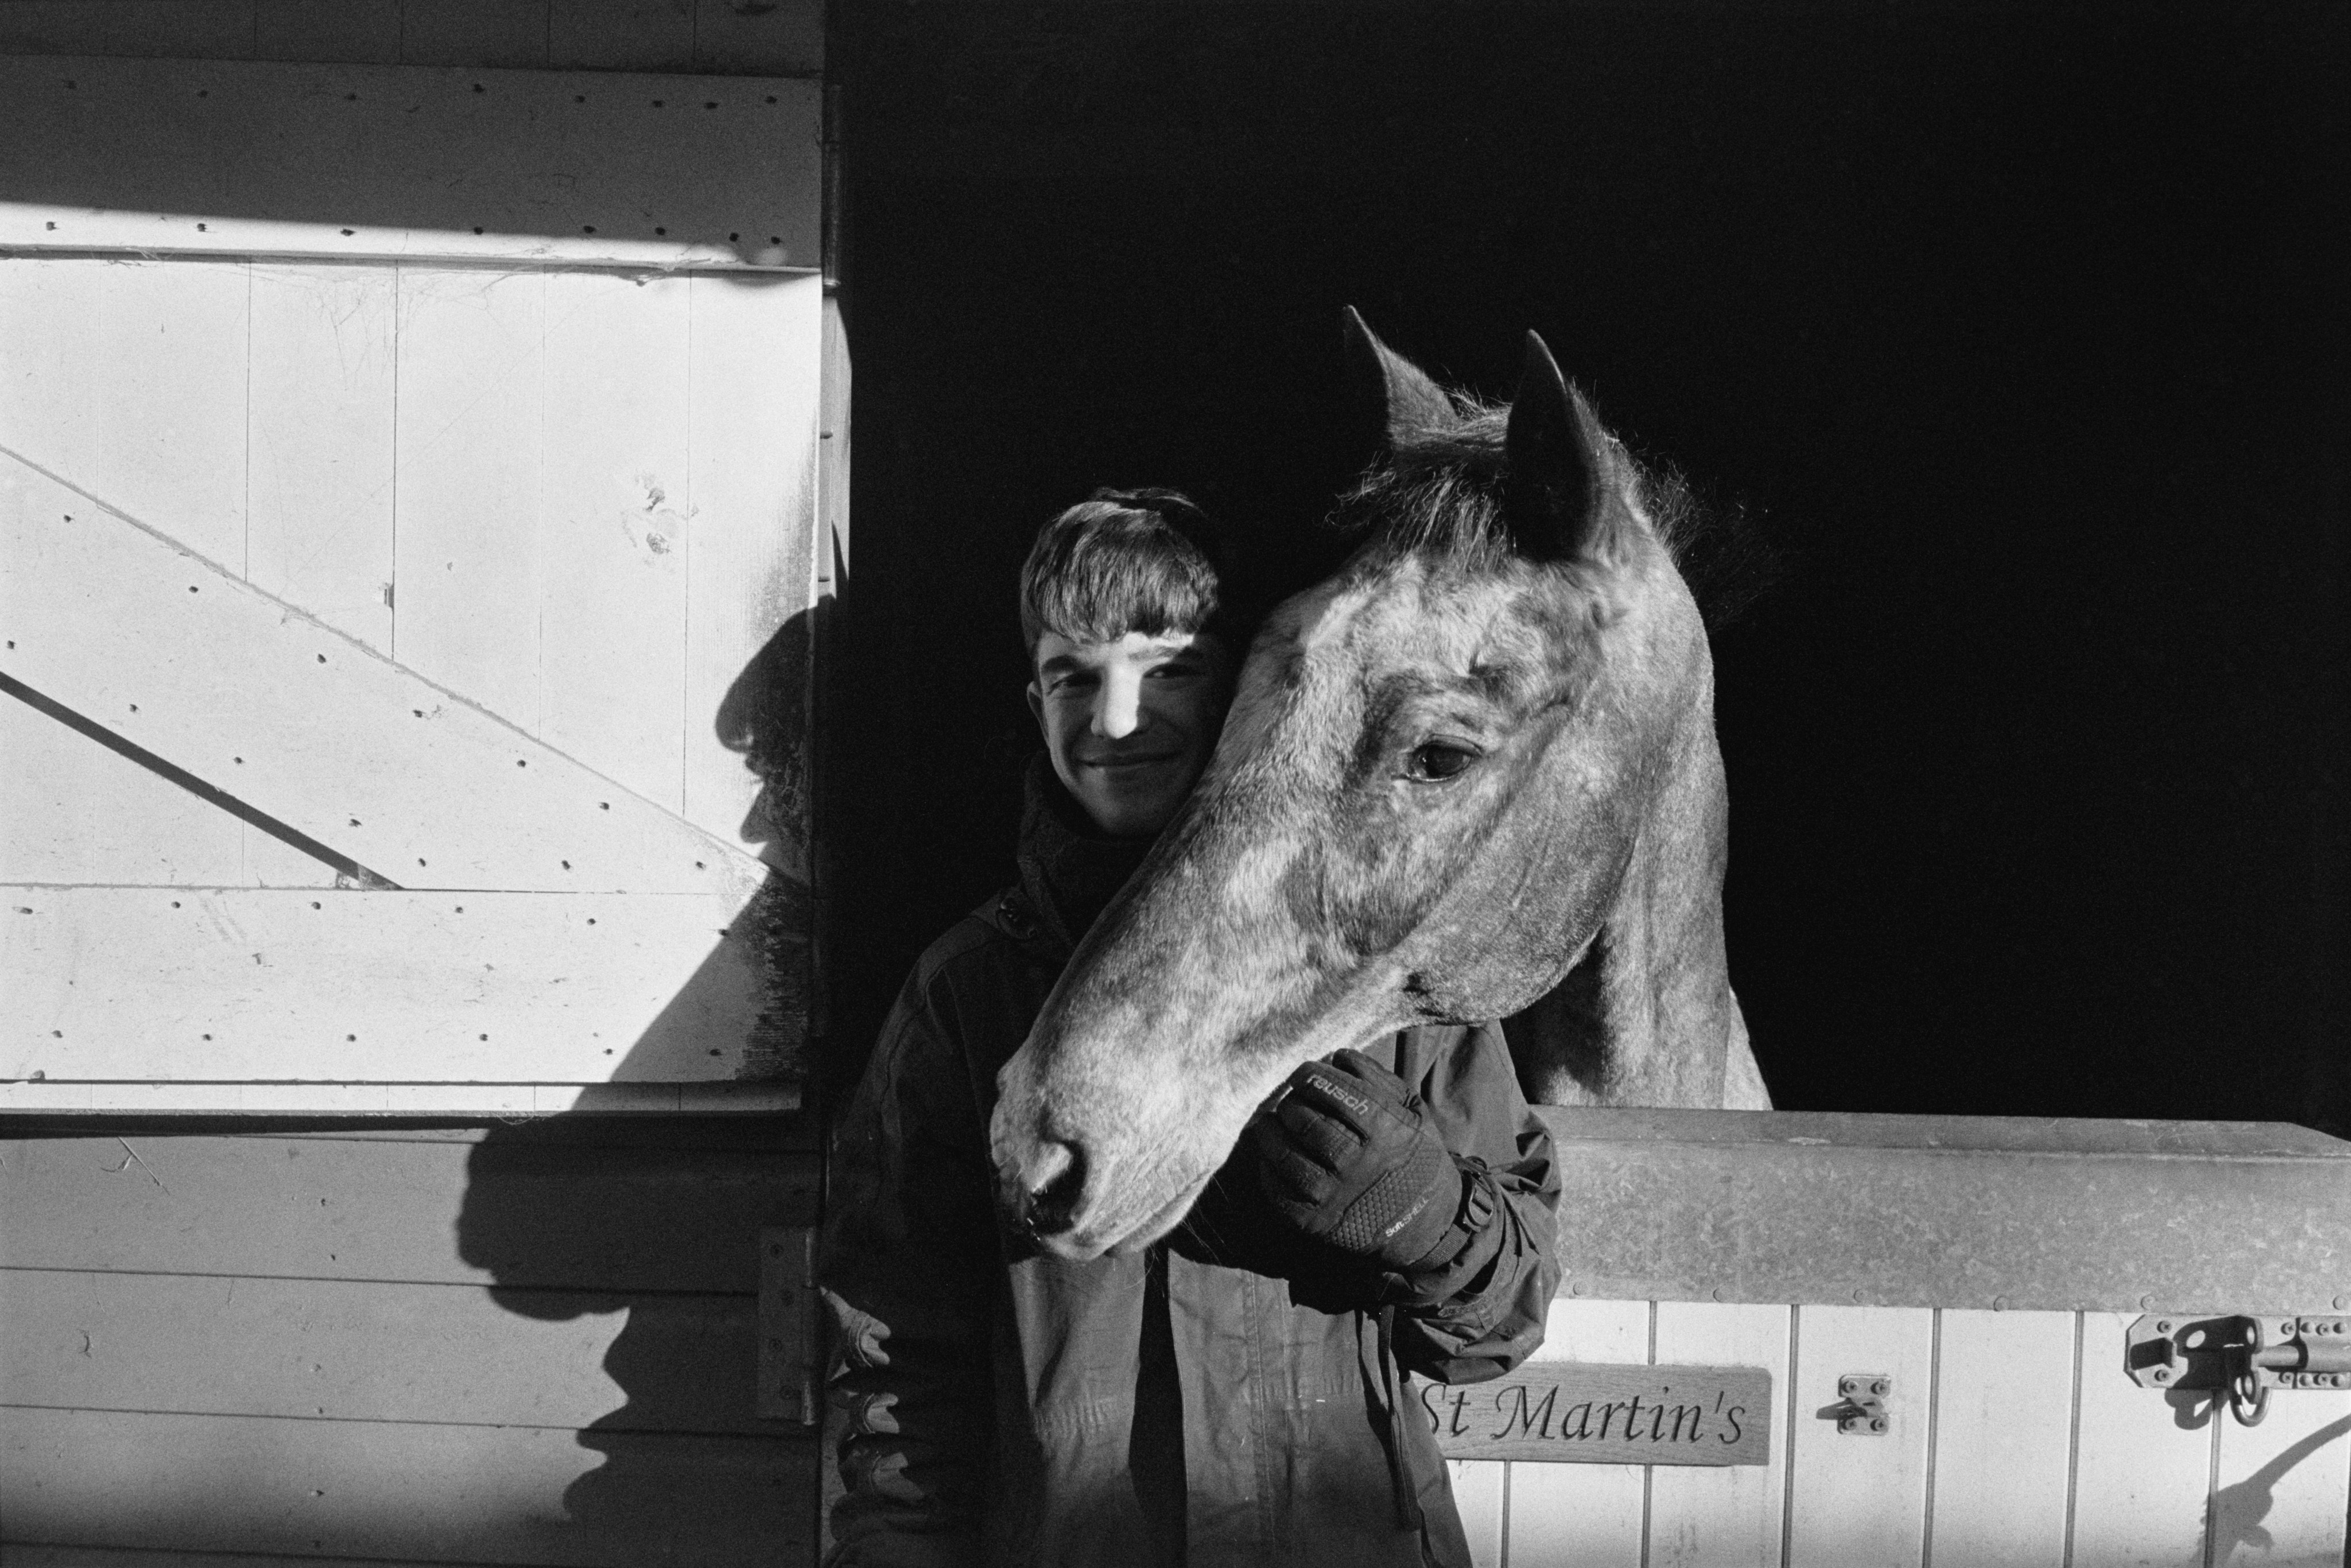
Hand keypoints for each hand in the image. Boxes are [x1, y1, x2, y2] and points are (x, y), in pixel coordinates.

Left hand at [1248, 1048, 1465, 1273]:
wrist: (1427, 1221)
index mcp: (1384, 1131)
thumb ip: (1376, 1078)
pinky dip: (1268, 1168)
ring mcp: (1333, 1196)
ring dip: (1270, 1132)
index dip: (1309, 1075)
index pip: (1330, 1089)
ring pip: (1283, 1155)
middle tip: (1290, 1099)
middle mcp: (1357, 1164)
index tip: (1303, 1073)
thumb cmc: (1415, 1154)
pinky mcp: (1315, 1222)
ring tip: (1272, 1122)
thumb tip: (1335, 1056)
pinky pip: (1277, 1191)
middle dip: (1290, 1102)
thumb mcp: (1412, 1110)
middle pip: (1303, 1120)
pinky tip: (1273, 1155)